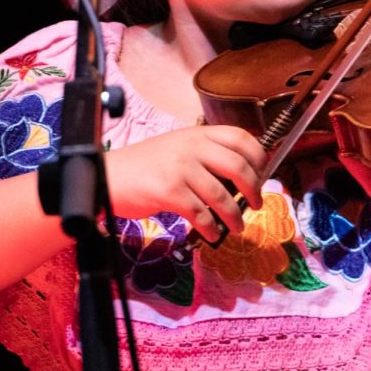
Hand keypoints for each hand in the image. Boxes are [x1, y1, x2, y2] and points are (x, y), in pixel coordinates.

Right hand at [104, 125, 266, 238]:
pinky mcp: (169, 191)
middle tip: (255, 203)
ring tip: (236, 227)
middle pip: (238, 166)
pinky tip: (212, 235)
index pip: (240, 137)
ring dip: (234, 216)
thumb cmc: (144, 167)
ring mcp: (180, 168)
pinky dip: (212, 229)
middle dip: (254, 189)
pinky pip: (201, 214)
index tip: (262, 174)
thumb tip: (239, 177)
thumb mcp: (177, 149)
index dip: (257, 156)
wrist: (108, 176)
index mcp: (196, 134)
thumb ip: (204, 156)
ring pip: (222, 195)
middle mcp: (191, 147)